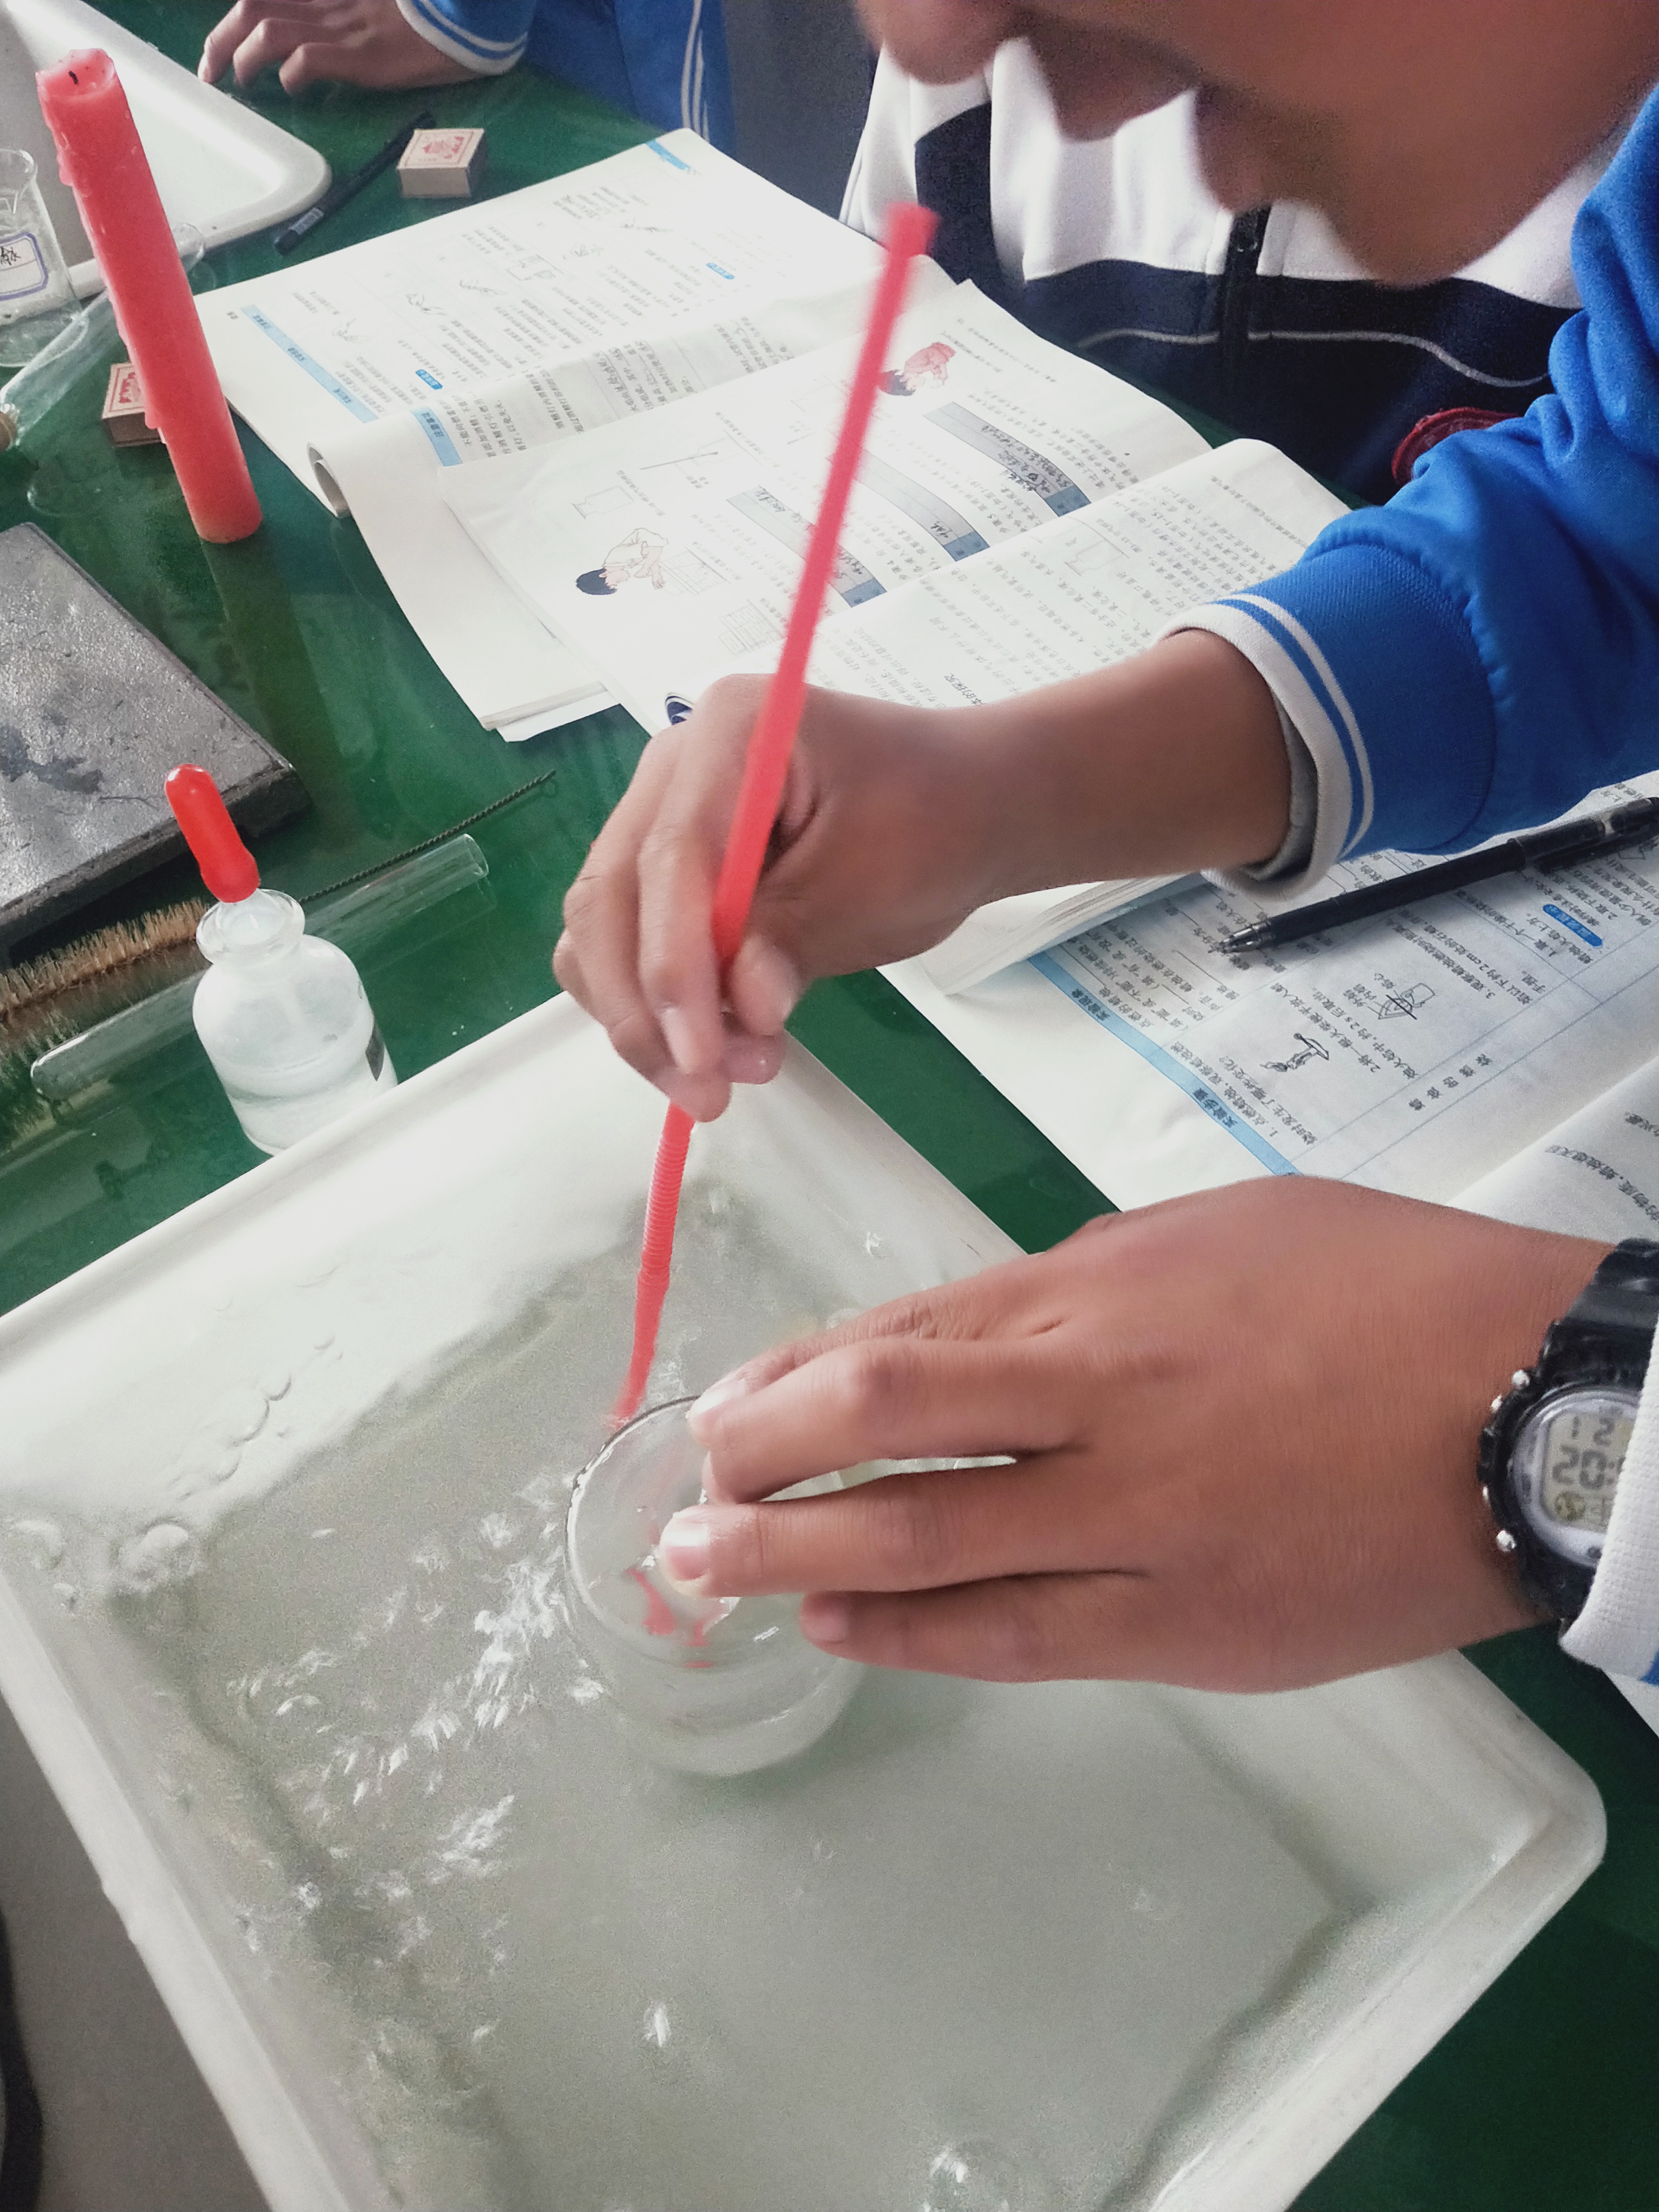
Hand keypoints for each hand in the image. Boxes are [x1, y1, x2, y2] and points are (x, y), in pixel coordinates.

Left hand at [200, 0, 480, 93]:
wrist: (469, 15)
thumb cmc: (429, 13)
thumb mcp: (376, 5)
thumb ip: (342, 9)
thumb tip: (307, 47)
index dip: (233, 20)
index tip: (221, 46)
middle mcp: (326, 2)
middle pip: (251, 7)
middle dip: (220, 40)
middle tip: (211, 72)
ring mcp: (342, 28)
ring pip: (268, 32)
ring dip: (244, 59)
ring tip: (243, 84)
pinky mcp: (360, 56)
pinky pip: (307, 62)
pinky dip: (289, 77)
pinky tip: (292, 90)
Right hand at [555, 676, 1018, 1121]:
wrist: (969, 809)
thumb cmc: (934, 825)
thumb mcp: (876, 884)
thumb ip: (796, 938)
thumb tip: (744, 1007)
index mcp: (728, 731)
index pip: (671, 858)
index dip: (673, 966)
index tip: (699, 1057)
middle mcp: (674, 765)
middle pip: (612, 896)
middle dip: (647, 1007)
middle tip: (705, 1091)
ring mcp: (664, 814)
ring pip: (606, 930)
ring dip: (647, 1016)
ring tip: (724, 1077)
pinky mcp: (671, 868)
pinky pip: (634, 942)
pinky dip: (661, 1002)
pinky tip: (718, 1043)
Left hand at [657, 1179, 1608, 1689]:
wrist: (1534, 1407)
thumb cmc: (1379, 1289)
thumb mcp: (1210, 1232)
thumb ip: (1076, 1282)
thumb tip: (964, 1336)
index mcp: (1105, 1296)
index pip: (902, 1338)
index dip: (791, 1381)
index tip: (722, 1409)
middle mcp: (1103, 1409)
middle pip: (884, 1433)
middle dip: (759, 1470)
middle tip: (680, 1499)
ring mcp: (1144, 1531)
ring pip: (931, 1552)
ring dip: (803, 1566)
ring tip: (712, 1577)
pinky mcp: (1191, 1631)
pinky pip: (1023, 1639)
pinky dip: (919, 1637)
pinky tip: (847, 1634)